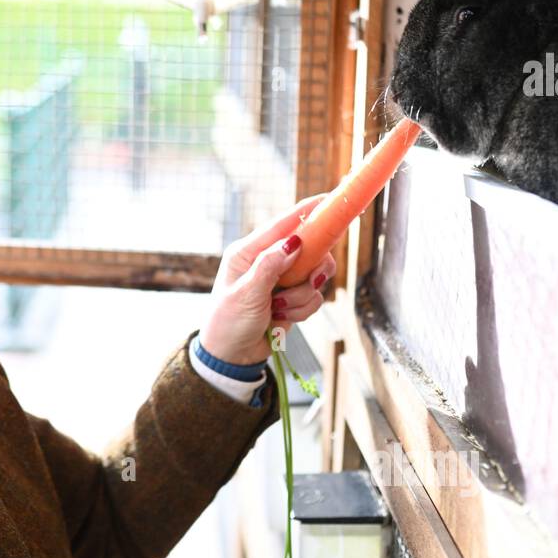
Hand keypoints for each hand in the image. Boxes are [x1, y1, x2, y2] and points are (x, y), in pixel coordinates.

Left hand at [198, 193, 337, 366]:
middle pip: (310, 248)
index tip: (329, 199)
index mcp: (249, 252)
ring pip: (316, 275)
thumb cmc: (228, 323)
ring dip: (303, 296)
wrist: (231, 357)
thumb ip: (269, 266)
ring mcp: (283, 279)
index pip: (283, 224)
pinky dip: (303, 309)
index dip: (308, 211)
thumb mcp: (246, 294)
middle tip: (307, 280)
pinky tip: (282, 319)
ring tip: (280, 309)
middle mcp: (268, 261)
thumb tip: (294, 241)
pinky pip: (314, 296)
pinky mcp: (294, 297)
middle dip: (311, 269)